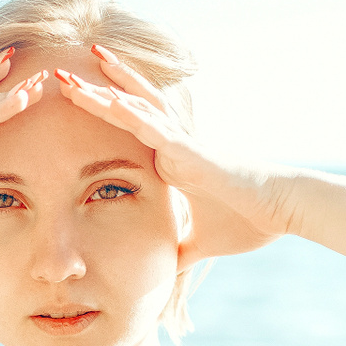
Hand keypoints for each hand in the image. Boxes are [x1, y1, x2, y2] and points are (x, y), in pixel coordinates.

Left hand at [53, 45, 295, 269]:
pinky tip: (108, 97)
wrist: (286, 210)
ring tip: (71, 73)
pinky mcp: (191, 151)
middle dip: (93, 93)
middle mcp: (173, 146)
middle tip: (59, 75)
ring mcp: (181, 145)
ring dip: (102, 91)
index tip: (73, 105)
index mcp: (172, 163)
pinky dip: (130, 112)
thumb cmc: (252, 220)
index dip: (103, 116)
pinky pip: (155, 127)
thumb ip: (180, 254)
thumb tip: (165, 272)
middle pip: (126, 111)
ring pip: (134, 110)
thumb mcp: (202, 245)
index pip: (129, 133)